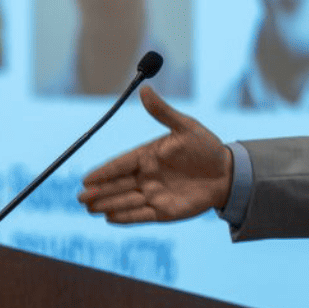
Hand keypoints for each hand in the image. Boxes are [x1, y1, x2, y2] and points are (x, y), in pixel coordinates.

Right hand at [78, 86, 232, 223]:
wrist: (227, 173)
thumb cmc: (206, 147)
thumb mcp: (185, 127)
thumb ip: (163, 112)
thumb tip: (144, 89)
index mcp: (149, 155)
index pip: (121, 164)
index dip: (104, 171)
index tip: (86, 178)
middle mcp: (148, 176)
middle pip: (118, 184)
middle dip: (99, 191)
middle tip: (80, 197)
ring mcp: (155, 194)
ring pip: (126, 200)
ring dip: (108, 204)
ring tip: (89, 208)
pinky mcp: (164, 211)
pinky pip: (141, 215)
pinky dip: (126, 217)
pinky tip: (109, 218)